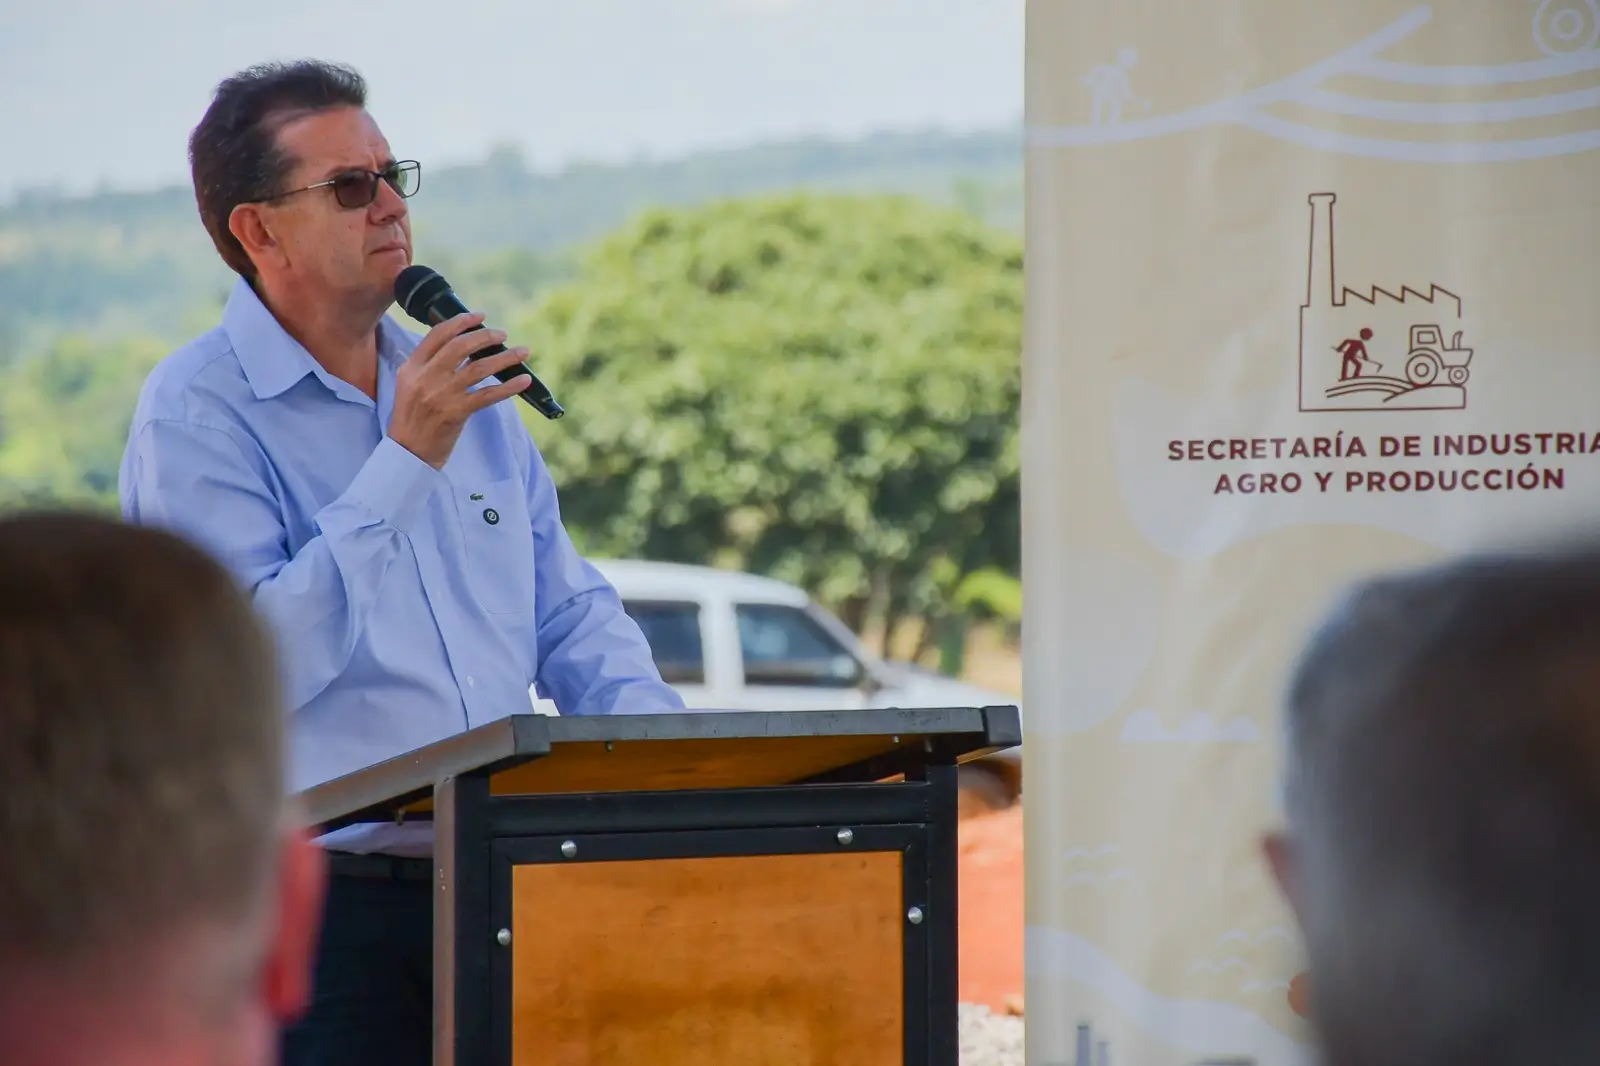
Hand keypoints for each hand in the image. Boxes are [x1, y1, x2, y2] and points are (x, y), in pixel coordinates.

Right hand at [388, 312, 531, 468]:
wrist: (408, 452)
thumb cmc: (412, 419)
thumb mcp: (410, 386)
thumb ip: (428, 366)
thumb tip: (461, 347)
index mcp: (412, 368)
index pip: (438, 335)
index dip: (461, 322)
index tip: (479, 316)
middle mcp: (425, 378)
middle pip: (461, 346)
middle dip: (485, 336)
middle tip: (502, 334)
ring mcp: (441, 395)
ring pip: (479, 367)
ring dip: (504, 357)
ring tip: (522, 352)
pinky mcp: (456, 413)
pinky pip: (488, 394)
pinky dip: (509, 386)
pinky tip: (522, 380)